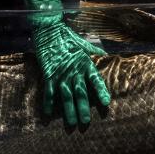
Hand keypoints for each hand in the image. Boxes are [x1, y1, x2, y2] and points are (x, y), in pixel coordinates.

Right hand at [21, 0, 111, 125]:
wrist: (49, 30)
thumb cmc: (68, 37)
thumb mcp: (84, 44)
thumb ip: (94, 52)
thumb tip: (106, 55)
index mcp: (85, 63)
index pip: (95, 79)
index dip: (100, 91)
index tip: (106, 103)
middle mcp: (74, 70)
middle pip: (80, 92)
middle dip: (83, 108)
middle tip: (86, 122)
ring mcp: (61, 73)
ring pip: (66, 96)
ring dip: (68, 110)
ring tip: (71, 123)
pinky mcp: (48, 74)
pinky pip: (49, 91)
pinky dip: (48, 102)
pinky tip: (48, 114)